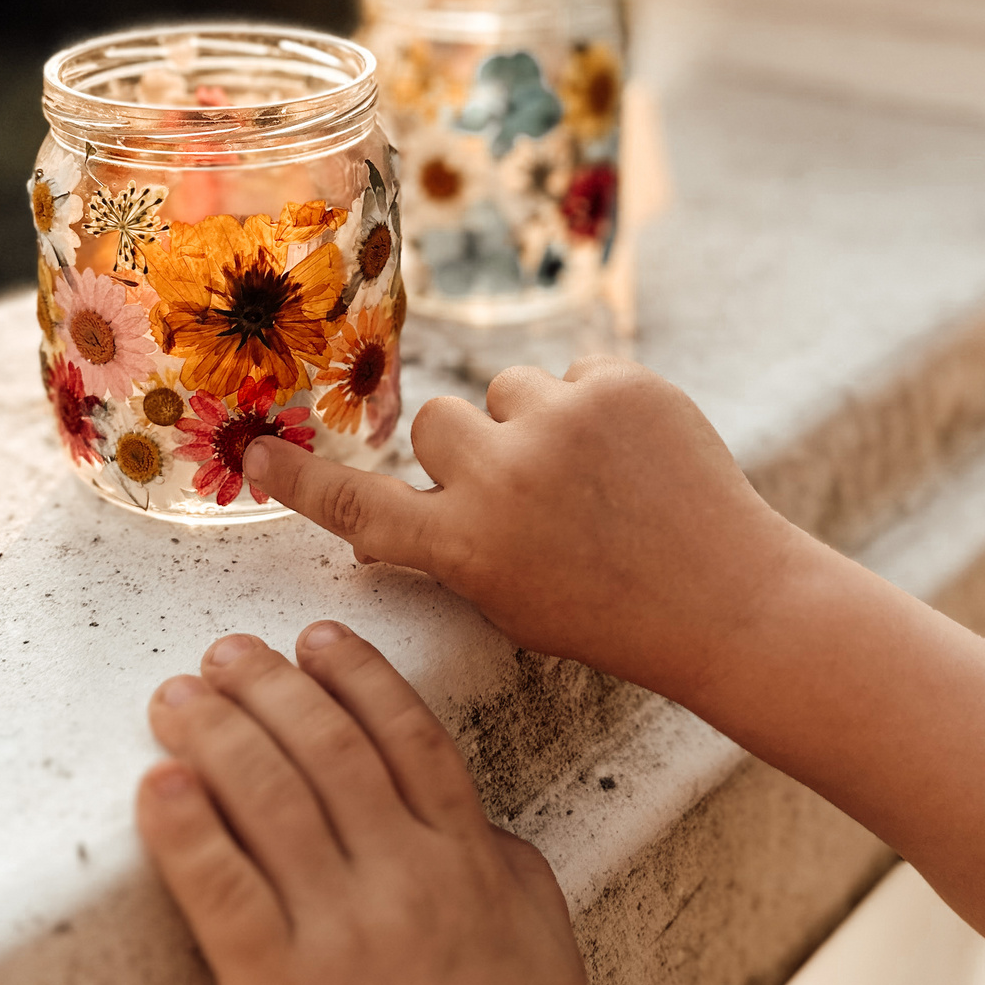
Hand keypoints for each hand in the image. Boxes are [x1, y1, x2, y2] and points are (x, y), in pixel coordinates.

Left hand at [135, 621, 585, 984]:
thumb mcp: (544, 951)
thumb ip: (511, 867)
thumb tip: (476, 816)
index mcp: (471, 863)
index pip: (409, 735)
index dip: (358, 675)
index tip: (317, 635)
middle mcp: (407, 880)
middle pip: (327, 747)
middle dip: (268, 684)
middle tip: (224, 651)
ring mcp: (342, 932)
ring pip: (269, 797)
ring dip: (215, 729)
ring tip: (176, 693)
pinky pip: (223, 888)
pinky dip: (185, 828)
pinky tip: (156, 783)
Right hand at [243, 357, 806, 705]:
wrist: (730, 596)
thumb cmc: (613, 613)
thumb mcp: (507, 603)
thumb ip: (445, 551)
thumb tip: (381, 523)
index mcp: (465, 551)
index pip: (358, 507)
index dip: (299, 480)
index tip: (254, 450)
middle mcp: (501, 481)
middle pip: (434, 423)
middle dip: (468, 448)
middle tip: (527, 490)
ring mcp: (562, 422)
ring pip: (507, 389)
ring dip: (535, 420)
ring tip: (594, 475)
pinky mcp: (619, 383)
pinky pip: (576, 370)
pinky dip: (598, 405)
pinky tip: (635, 457)